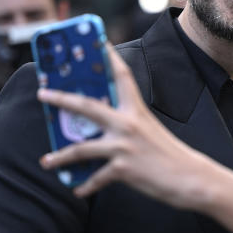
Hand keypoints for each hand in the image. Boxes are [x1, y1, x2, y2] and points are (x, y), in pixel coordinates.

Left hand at [38, 44, 215, 206]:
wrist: (190, 178)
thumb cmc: (170, 155)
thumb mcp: (150, 130)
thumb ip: (128, 124)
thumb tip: (102, 126)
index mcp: (137, 111)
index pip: (122, 77)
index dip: (109, 58)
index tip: (97, 42)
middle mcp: (128, 124)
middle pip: (87, 106)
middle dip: (61, 99)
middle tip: (42, 94)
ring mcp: (124, 146)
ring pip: (81, 148)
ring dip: (60, 156)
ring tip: (46, 162)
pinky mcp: (123, 168)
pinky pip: (96, 178)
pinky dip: (85, 186)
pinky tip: (78, 190)